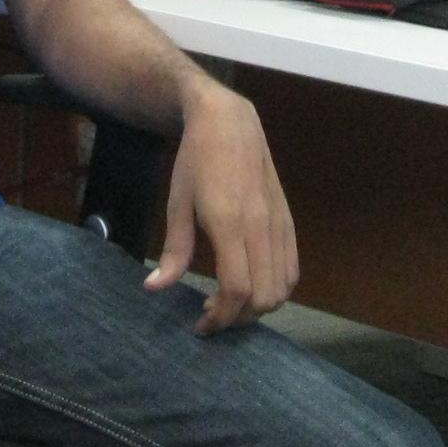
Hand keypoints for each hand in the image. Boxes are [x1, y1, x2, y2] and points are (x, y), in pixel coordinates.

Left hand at [145, 81, 297, 333]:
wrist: (229, 121)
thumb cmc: (195, 161)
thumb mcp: (176, 204)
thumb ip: (173, 251)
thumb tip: (156, 288)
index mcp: (229, 223)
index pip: (237, 289)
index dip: (220, 317)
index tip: (200, 325)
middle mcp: (261, 227)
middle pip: (264, 296)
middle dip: (239, 318)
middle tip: (212, 315)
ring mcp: (279, 224)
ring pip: (283, 287)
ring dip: (259, 306)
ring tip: (232, 302)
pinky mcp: (288, 221)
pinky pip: (292, 268)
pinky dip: (277, 288)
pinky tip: (253, 283)